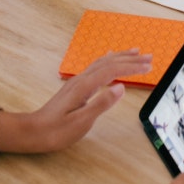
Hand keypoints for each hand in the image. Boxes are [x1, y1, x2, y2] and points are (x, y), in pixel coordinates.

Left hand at [9, 50, 152, 152]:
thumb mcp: (81, 122)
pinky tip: (110, 59)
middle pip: (110, 62)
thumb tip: (121, 87)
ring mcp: (78, 80)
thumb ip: (102, 103)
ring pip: (103, 62)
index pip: (113, 71)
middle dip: (131, 59)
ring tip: (136, 52)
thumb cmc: (56, 130)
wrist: (33, 131)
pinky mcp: (76, 85)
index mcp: (85, 85)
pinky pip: (96, 66)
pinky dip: (109, 60)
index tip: (148, 66)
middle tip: (149, 57)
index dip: (132, 67)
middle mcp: (82, 78)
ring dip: (121, 56)